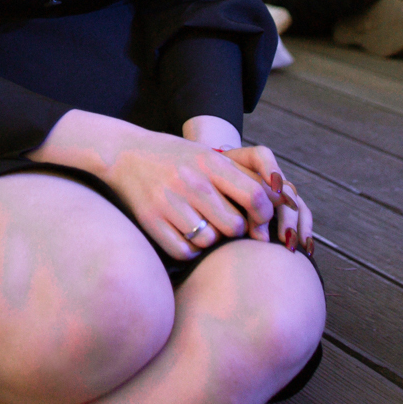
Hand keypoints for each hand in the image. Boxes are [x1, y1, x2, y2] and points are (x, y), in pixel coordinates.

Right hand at [98, 124, 277, 259]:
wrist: (124, 152)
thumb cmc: (175, 157)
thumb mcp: (208, 156)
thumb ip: (242, 176)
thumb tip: (278, 202)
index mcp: (209, 162)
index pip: (254, 196)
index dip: (263, 215)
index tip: (259, 221)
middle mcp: (190, 182)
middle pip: (234, 225)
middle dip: (235, 230)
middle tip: (226, 224)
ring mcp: (169, 202)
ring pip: (210, 240)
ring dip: (211, 239)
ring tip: (202, 226)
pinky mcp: (151, 221)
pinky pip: (185, 250)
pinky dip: (190, 248)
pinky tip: (185, 234)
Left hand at [216, 144, 317, 261]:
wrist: (216, 178)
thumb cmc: (210, 183)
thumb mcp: (208, 180)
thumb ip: (210, 185)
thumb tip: (215, 196)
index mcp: (247, 161)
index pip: (262, 157)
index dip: (270, 169)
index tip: (274, 187)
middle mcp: (269, 175)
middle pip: (283, 188)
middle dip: (284, 213)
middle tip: (282, 235)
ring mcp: (280, 190)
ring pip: (295, 203)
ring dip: (295, 224)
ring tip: (290, 244)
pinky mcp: (286, 205)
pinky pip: (302, 214)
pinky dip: (304, 230)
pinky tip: (306, 249)